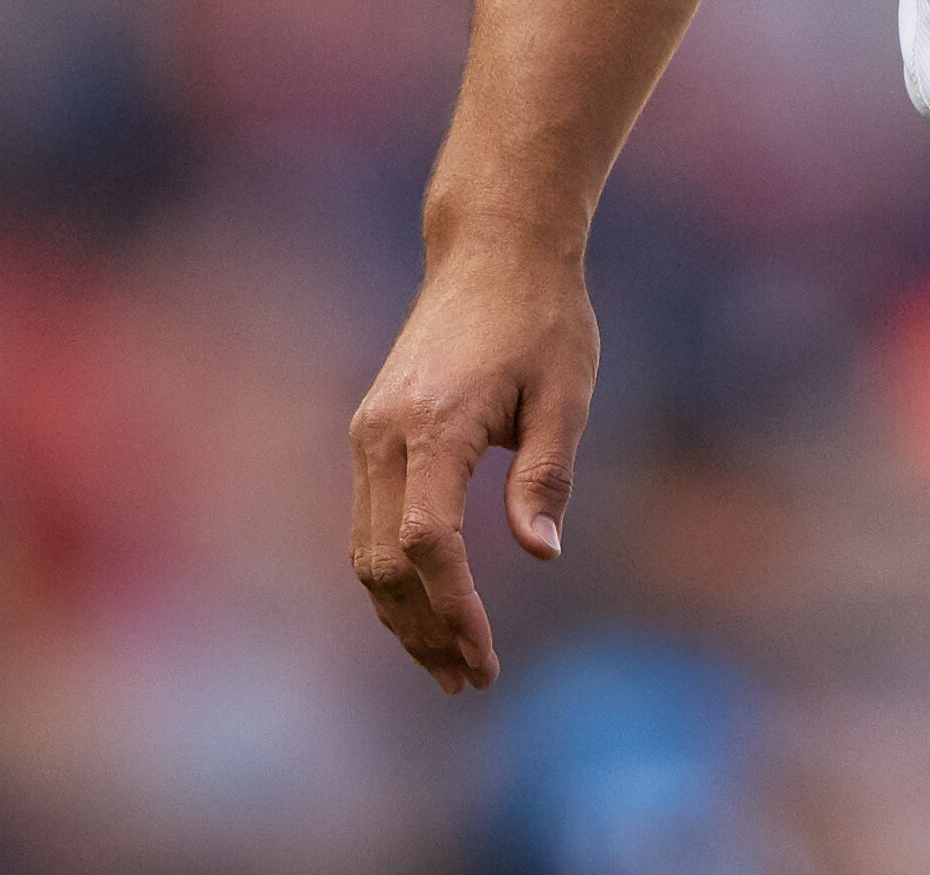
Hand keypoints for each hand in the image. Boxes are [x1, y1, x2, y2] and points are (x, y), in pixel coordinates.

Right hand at [347, 232, 599, 693]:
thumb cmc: (544, 316)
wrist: (493, 249)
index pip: (426, 545)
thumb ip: (546, 474)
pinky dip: (393, 575)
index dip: (454, 611)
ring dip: (401, 614)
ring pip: (364, 552)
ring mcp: (368, 435)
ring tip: (448, 664)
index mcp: (433, 426)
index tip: (485, 658)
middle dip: (423, 631)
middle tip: (467, 681)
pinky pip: (368, 523)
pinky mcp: (371, 433)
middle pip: (382, 564)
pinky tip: (429, 607)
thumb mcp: (566, 391)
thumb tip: (538, 553)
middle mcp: (383, 436)